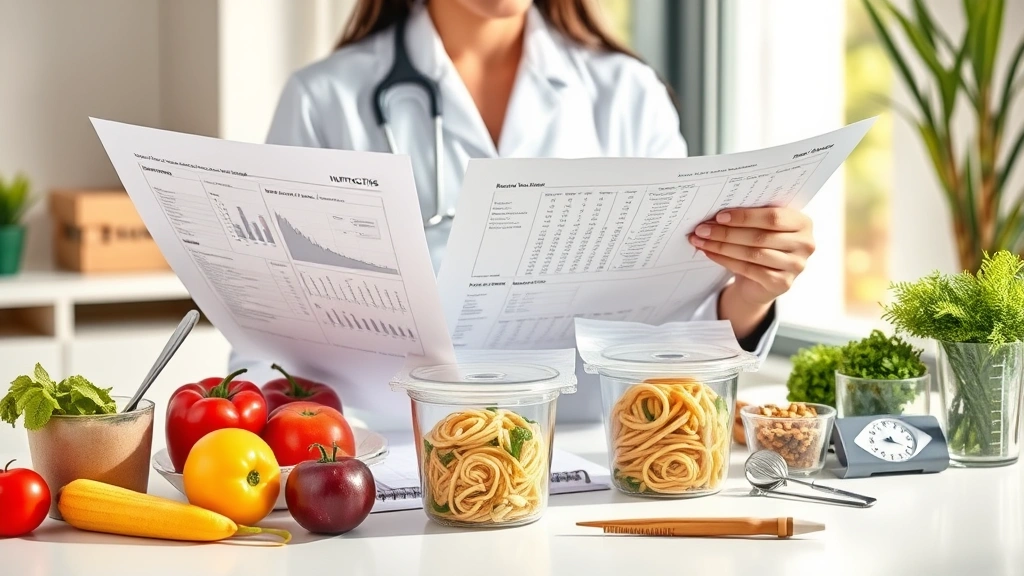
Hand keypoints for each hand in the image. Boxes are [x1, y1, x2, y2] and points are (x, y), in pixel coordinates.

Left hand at [687, 207, 814, 306]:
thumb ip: (750, 218)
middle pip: (760, 236)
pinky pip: (748, 269)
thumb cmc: (762, 246)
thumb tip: (716, 213)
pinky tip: (710, 254)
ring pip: (752, 253)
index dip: (744, 217)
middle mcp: (805, 244)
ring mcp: (796, 265)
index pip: (772, 217)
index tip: (718, 216)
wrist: (763, 281)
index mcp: (803, 223)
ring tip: (701, 241)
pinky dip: (725, 260)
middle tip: (702, 229)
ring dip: (722, 246)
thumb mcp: (761, 228)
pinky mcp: (782, 283)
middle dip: (726, 232)